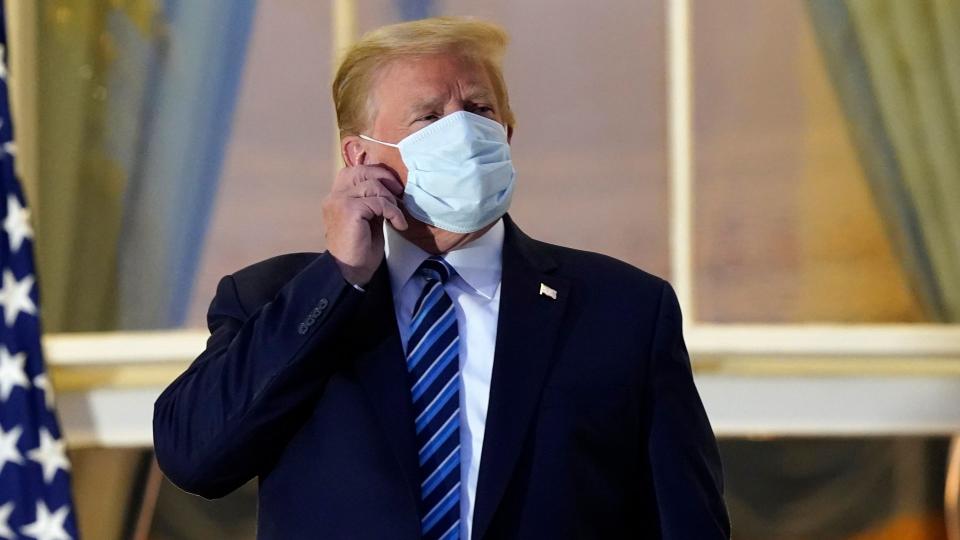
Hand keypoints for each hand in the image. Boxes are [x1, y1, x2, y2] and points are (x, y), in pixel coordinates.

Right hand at [322, 165, 407, 285]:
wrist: (351, 271)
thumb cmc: (360, 248)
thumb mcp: (368, 218)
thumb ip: (372, 200)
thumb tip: (392, 187)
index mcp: (336, 197)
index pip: (354, 171)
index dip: (375, 172)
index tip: (394, 185)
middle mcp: (334, 196)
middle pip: (361, 171)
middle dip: (384, 177)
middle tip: (399, 192)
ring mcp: (339, 201)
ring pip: (372, 186)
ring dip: (390, 200)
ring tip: (397, 216)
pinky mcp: (349, 210)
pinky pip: (379, 202)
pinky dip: (393, 212)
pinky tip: (398, 225)